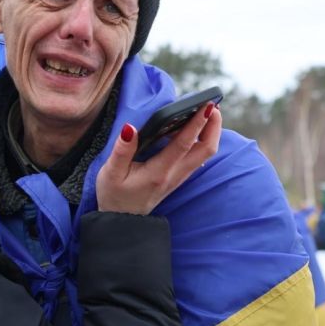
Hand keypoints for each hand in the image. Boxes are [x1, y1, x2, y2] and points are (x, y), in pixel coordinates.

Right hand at [96, 103, 221, 214]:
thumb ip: (121, 150)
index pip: (183, 144)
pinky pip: (197, 157)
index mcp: (159, 172)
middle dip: (213, 126)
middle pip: (206, 150)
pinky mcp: (178, 177)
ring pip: (205, 154)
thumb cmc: (114, 194)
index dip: (197, 123)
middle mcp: (174, 175)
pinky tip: (195, 128)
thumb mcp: (111, 173)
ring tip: (207, 112)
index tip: (206, 106)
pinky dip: (202, 140)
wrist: (122, 221)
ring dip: (211, 132)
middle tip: (212, 105)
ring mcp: (179, 177)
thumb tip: (130, 128)